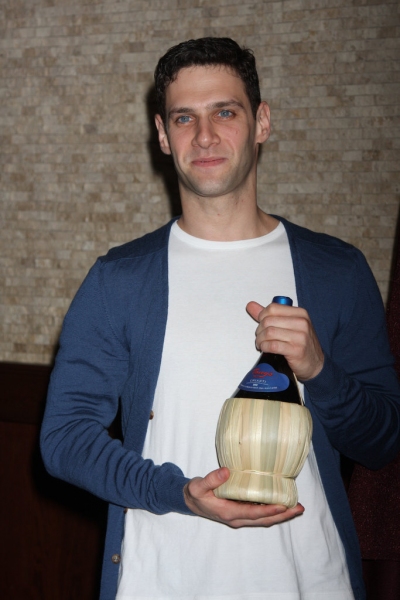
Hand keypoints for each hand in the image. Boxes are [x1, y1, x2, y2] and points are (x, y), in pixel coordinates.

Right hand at [183, 467, 303, 527]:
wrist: (191, 502)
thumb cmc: (195, 494)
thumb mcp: (198, 486)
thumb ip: (211, 479)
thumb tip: (226, 471)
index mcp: (228, 513)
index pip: (253, 513)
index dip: (269, 510)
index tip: (284, 505)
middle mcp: (237, 518)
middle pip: (264, 520)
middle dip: (283, 515)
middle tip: (300, 508)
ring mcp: (240, 517)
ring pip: (264, 519)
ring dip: (281, 515)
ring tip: (297, 507)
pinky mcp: (241, 513)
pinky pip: (260, 515)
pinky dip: (272, 511)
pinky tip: (282, 503)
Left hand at [246, 301, 323, 380]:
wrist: (315, 364)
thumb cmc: (300, 343)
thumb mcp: (288, 325)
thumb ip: (269, 315)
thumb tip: (250, 305)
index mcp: (300, 313)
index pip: (273, 308)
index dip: (262, 317)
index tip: (261, 325)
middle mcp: (302, 323)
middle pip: (268, 321)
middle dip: (259, 330)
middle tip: (260, 337)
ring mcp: (300, 336)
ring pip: (269, 332)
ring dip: (260, 340)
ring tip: (261, 344)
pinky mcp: (296, 350)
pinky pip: (273, 345)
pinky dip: (264, 347)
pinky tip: (265, 349)